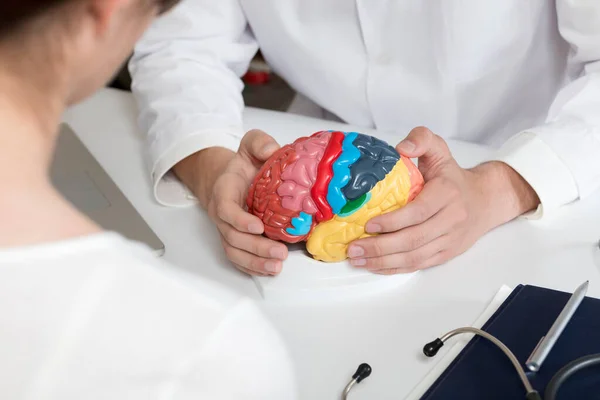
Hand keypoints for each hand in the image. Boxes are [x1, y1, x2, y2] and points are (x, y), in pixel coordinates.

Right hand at [206, 130, 288, 275]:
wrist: (232, 176)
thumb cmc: (244, 164)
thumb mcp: (251, 144)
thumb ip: (260, 142)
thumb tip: (272, 150)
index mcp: (224, 190)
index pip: (225, 208)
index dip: (239, 220)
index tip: (258, 227)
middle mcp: (222, 214)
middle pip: (232, 236)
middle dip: (254, 247)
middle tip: (278, 252)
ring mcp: (227, 229)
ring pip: (234, 251)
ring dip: (254, 262)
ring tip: (276, 267)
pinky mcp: (236, 240)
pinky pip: (239, 258)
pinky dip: (253, 267)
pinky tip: (270, 270)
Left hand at [347, 127, 538, 274]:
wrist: (486, 200)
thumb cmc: (453, 177)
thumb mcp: (439, 150)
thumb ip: (421, 140)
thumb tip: (401, 148)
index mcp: (446, 193)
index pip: (418, 212)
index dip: (392, 221)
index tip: (368, 224)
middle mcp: (451, 219)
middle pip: (413, 239)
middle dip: (380, 246)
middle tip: (355, 247)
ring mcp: (449, 240)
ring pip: (415, 257)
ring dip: (384, 261)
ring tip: (358, 259)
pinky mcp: (446, 254)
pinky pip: (419, 265)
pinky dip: (395, 268)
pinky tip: (376, 266)